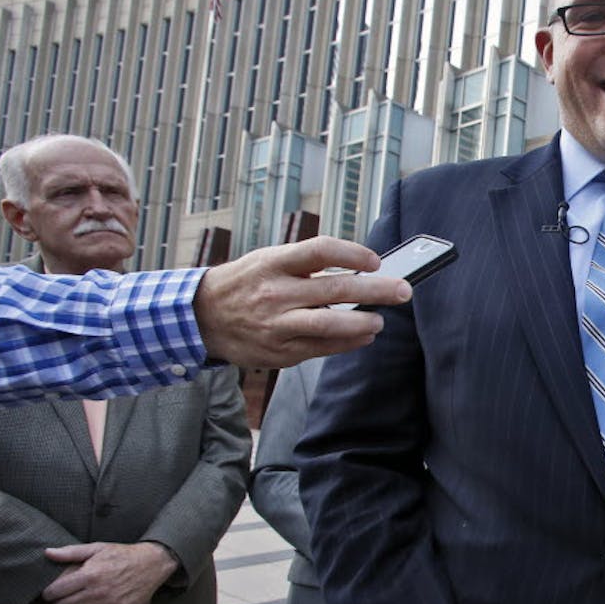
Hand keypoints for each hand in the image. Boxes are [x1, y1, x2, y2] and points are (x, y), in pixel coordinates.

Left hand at [41, 541, 177, 603]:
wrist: (152, 563)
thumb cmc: (122, 555)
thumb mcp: (97, 548)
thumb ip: (71, 552)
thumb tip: (47, 553)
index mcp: (90, 574)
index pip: (57, 590)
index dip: (49, 593)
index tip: (50, 592)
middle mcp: (98, 592)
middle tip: (61, 600)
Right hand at [194, 236, 413, 367]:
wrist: (201, 318)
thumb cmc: (244, 284)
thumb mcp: (266, 261)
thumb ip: (306, 265)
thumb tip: (359, 271)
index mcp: (272, 263)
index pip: (319, 251)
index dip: (352, 253)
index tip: (375, 260)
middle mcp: (274, 293)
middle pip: (334, 289)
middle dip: (376, 291)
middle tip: (403, 290)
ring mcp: (276, 325)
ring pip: (329, 325)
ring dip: (363, 323)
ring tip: (380, 320)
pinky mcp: (279, 352)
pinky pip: (321, 348)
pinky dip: (347, 343)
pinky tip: (364, 336)